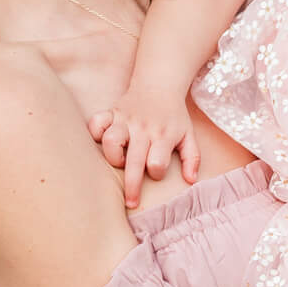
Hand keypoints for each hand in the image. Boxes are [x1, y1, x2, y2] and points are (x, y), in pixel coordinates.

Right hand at [87, 91, 200, 208]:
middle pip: (133, 161)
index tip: (157, 171)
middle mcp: (142, 129)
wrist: (159, 83)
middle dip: (131, 186)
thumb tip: (191, 181)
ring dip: (112, 156)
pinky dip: (94, 133)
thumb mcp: (189, 135)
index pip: (156, 163)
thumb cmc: (174, 115)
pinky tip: (102, 141)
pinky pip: (96, 123)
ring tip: (119, 161)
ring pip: (110, 141)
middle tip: (131, 203)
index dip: (156, 173)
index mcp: (162, 136)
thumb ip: (193, 159)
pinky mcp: (112, 112)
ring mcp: (125, 119)